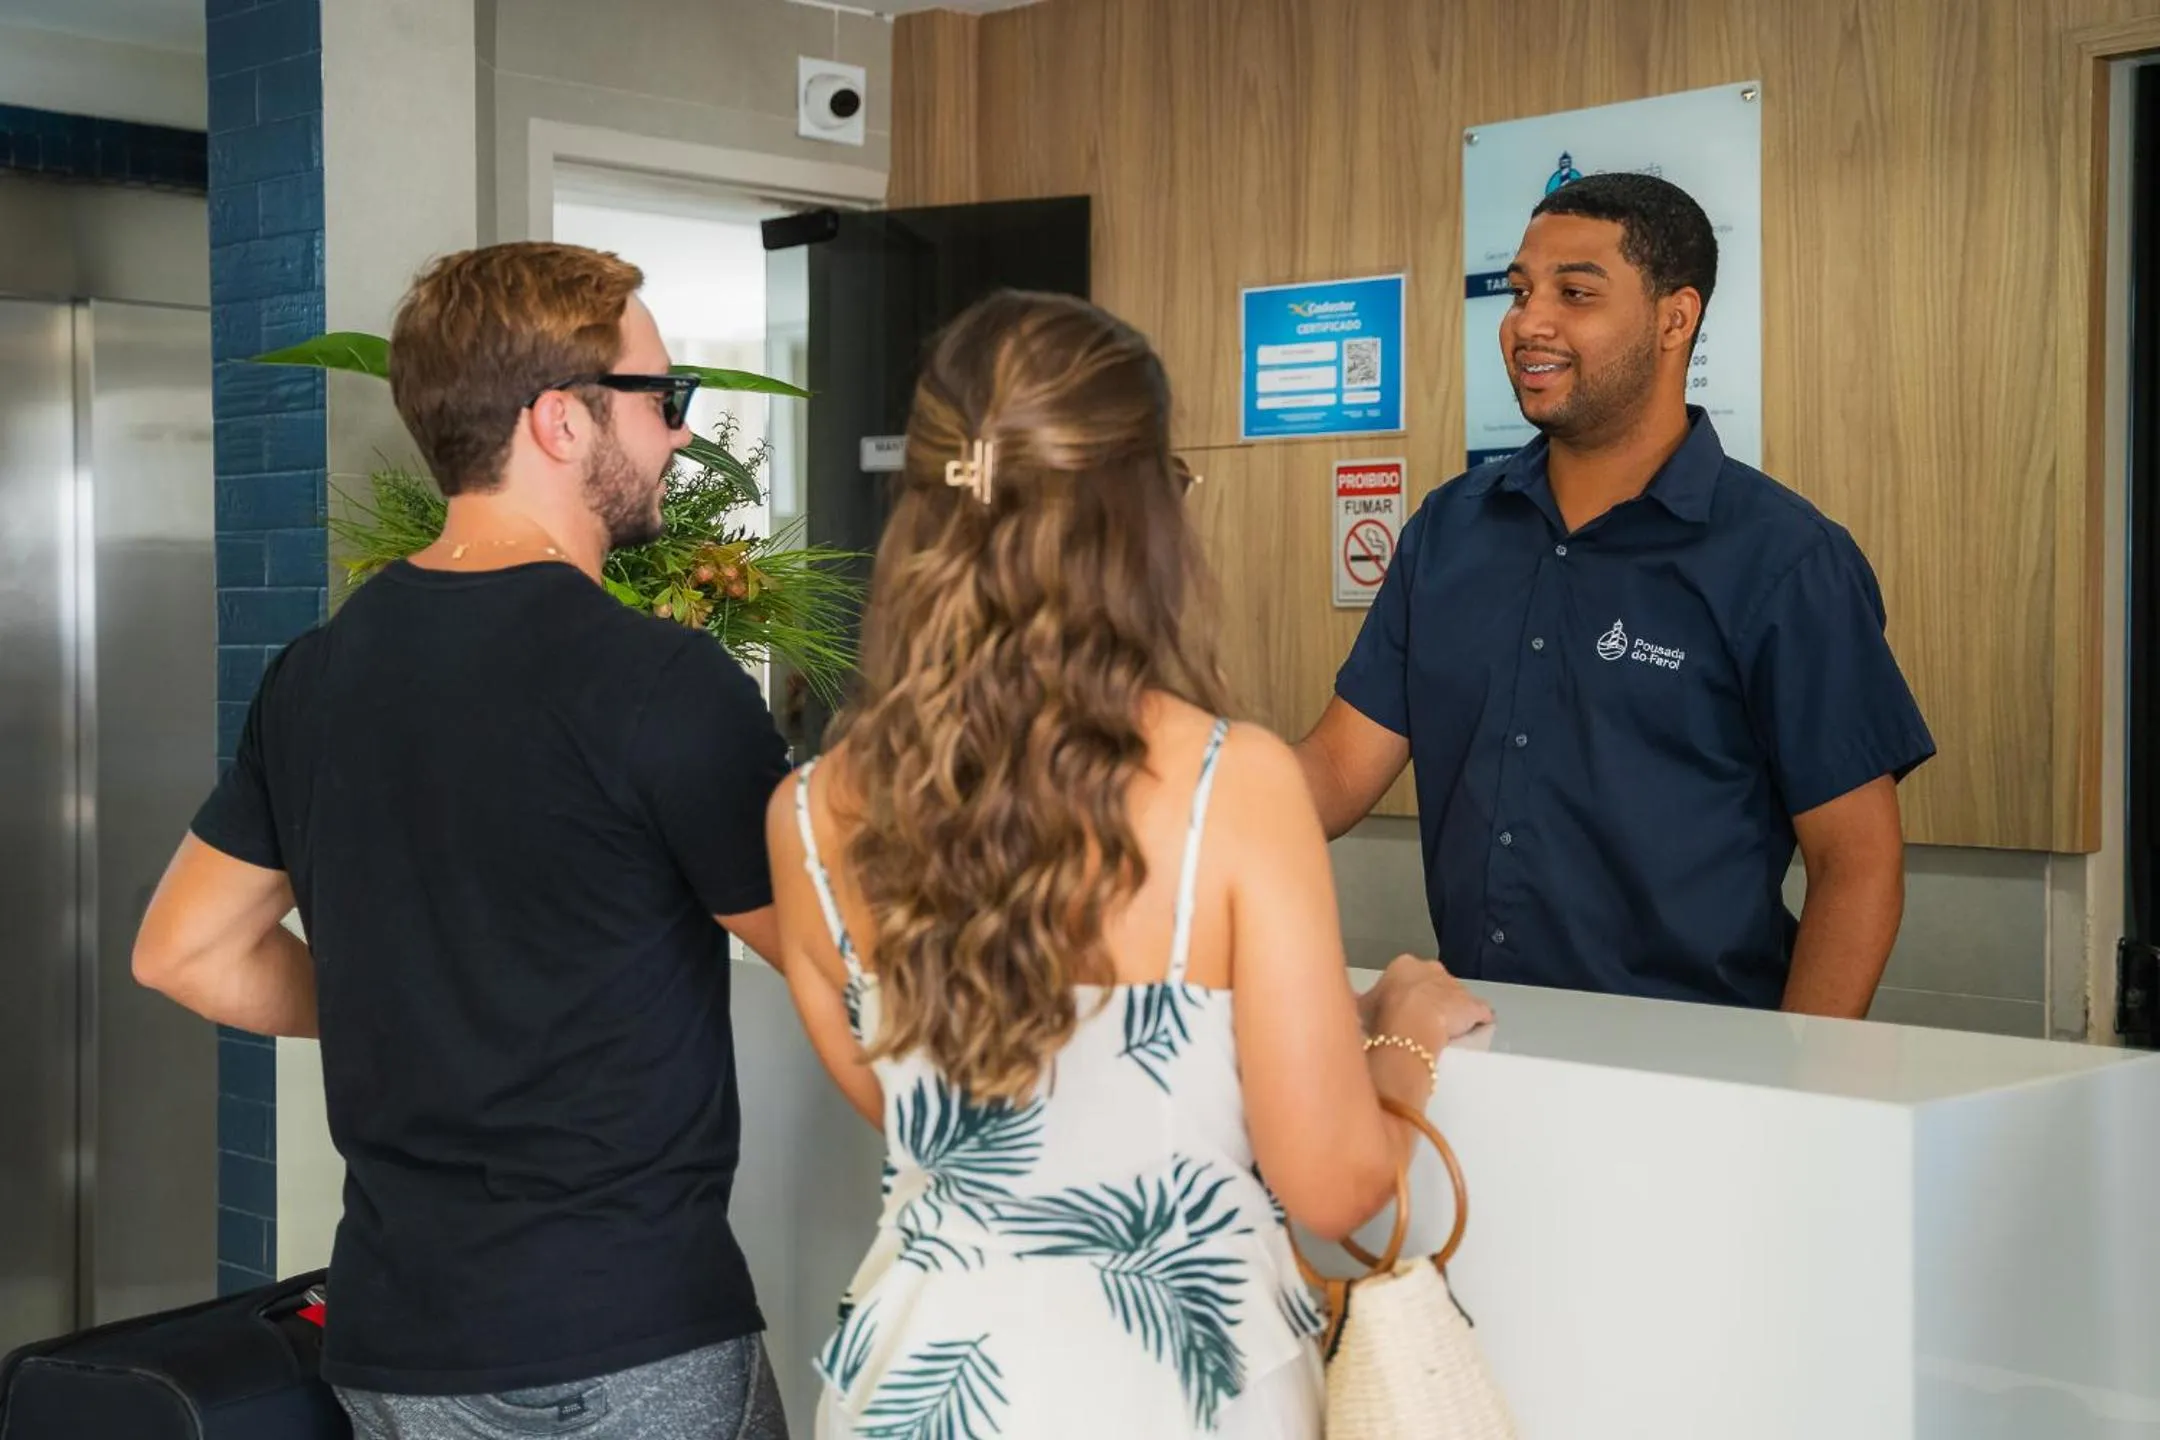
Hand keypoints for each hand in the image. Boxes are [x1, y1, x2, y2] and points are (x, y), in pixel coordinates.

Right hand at [1360, 954, 1491, 1049]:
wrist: (1411, 1025)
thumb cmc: (1385, 1014)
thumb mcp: (1362, 1006)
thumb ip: (1362, 1001)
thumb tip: (1348, 999)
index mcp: (1404, 965)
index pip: (1408, 975)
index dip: (1405, 994)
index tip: (1400, 1008)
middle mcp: (1432, 969)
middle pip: (1434, 982)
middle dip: (1430, 999)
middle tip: (1420, 1021)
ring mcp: (1455, 987)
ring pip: (1455, 997)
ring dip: (1452, 1012)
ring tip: (1443, 1033)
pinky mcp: (1474, 1006)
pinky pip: (1479, 1013)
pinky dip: (1478, 1022)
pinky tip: (1473, 1032)